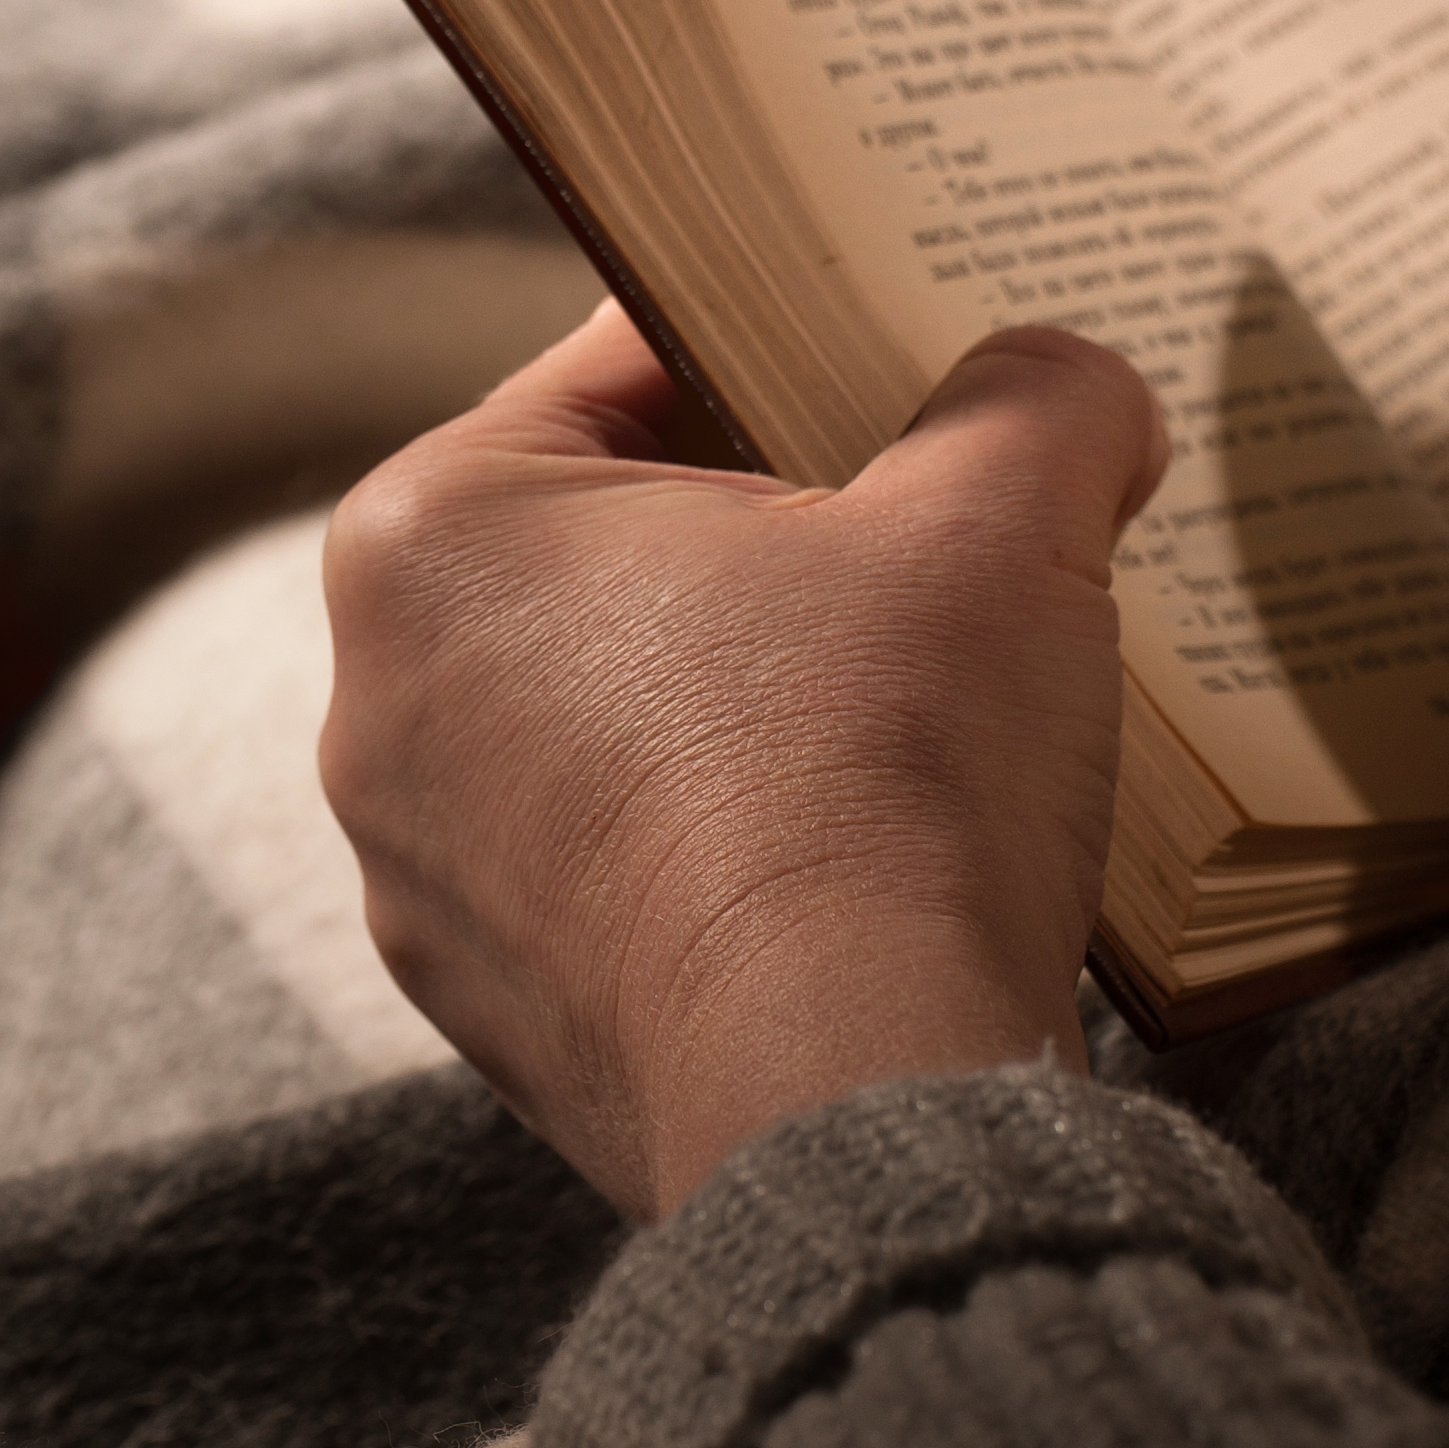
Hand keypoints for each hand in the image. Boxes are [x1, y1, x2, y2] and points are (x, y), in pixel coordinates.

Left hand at [317, 304, 1171, 1220]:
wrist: (855, 1106)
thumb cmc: (880, 782)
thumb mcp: (998, 521)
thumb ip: (1034, 399)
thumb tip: (1069, 382)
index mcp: (429, 533)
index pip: (629, 365)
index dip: (794, 341)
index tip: (902, 355)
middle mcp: (379, 701)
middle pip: (624, 548)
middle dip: (781, 536)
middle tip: (937, 532)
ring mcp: (428, 877)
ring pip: (629, 717)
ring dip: (760, 705)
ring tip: (922, 709)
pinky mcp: (504, 1014)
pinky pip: (634, 871)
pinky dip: (738, 852)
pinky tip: (871, 857)